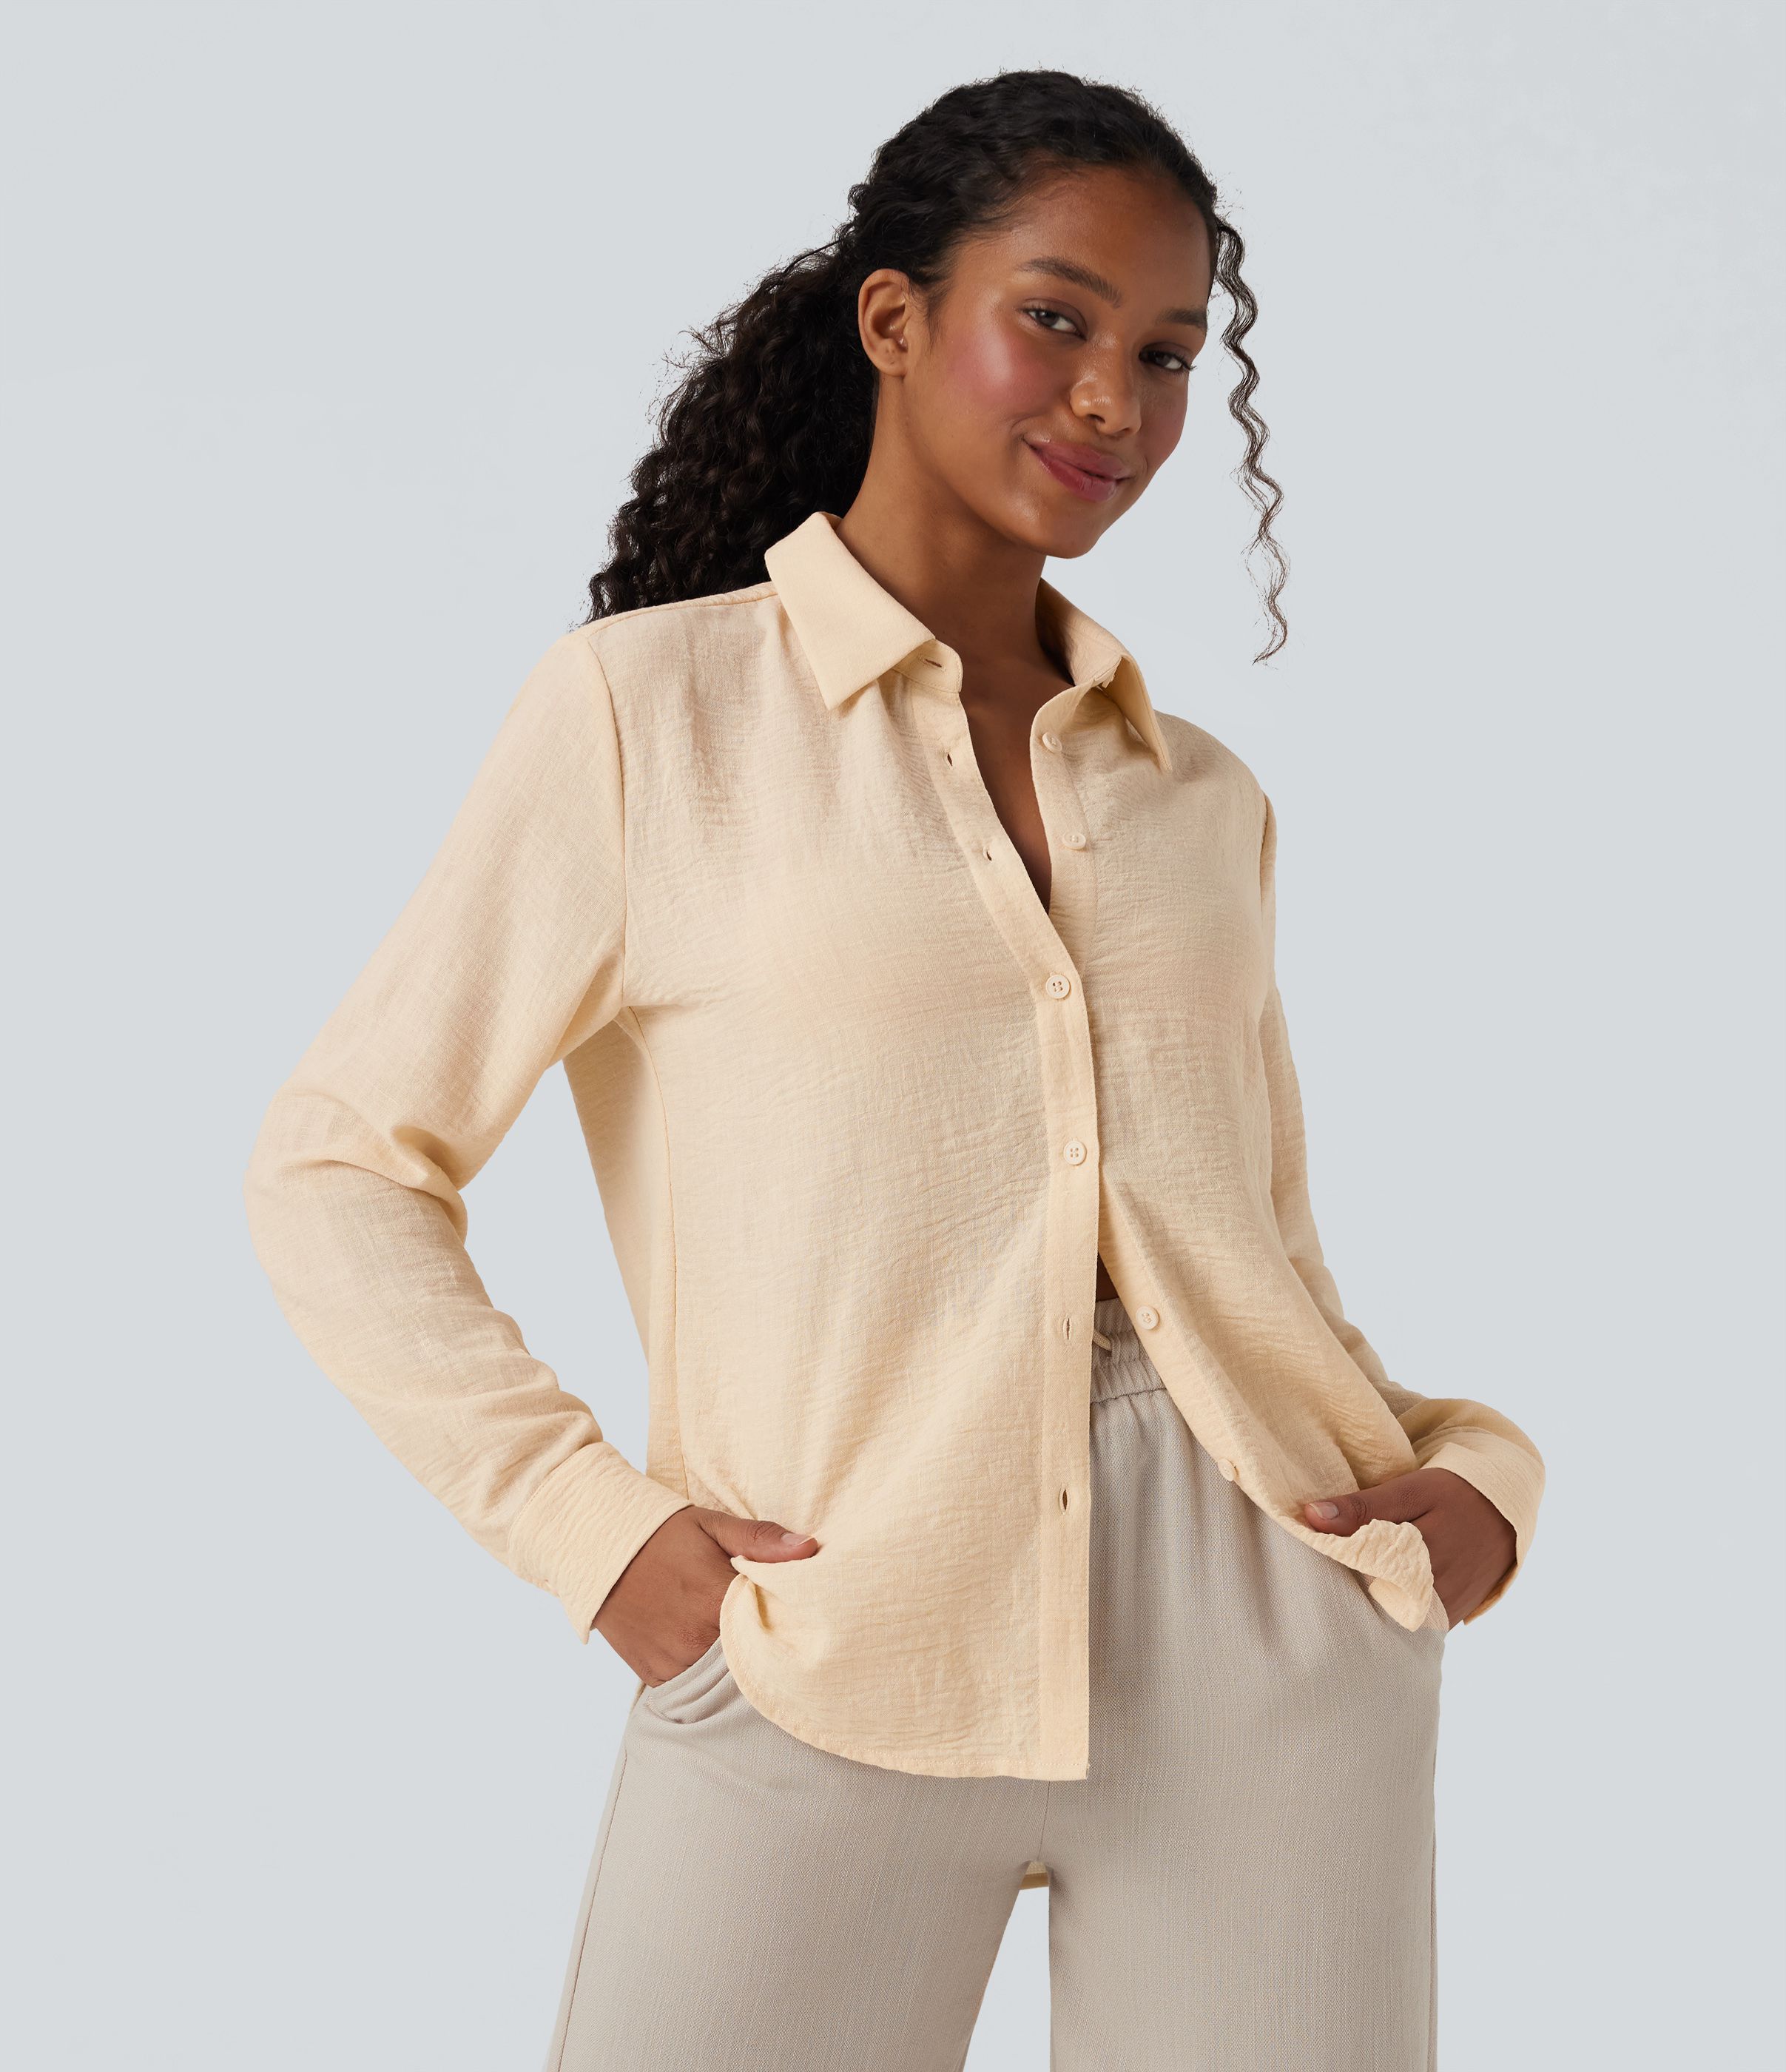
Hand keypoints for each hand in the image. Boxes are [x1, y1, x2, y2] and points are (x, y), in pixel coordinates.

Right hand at [592, 1505, 818, 1684]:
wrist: (595, 1549)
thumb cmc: (660, 1533)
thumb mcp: (712, 1525)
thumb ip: (761, 1540)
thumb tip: (809, 1548)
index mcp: (717, 1601)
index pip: (772, 1630)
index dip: (789, 1628)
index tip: (802, 1622)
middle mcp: (696, 1640)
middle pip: (750, 1661)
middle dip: (765, 1653)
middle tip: (780, 1642)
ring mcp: (673, 1662)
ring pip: (722, 1681)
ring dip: (736, 1670)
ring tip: (747, 1652)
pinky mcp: (654, 1676)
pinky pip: (693, 1689)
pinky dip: (706, 1680)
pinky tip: (714, 1660)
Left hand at [1301, 1467, 1513, 1628]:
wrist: (1505, 1514)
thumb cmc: (1455, 1494)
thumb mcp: (1412, 1490)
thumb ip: (1363, 1506)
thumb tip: (1311, 1516)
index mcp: (1422, 1553)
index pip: (1360, 1567)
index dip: (1333, 1560)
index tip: (1312, 1549)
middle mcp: (1435, 1590)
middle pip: (1373, 1596)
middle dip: (1348, 1584)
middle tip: (1326, 1569)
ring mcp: (1445, 1610)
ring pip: (1390, 1613)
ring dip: (1369, 1598)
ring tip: (1350, 1582)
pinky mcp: (1450, 1620)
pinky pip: (1411, 1622)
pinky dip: (1392, 1608)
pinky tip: (1379, 1594)